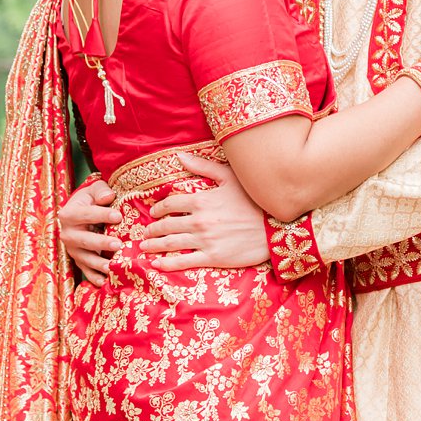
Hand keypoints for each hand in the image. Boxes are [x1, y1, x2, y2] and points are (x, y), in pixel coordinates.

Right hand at [58, 177, 119, 284]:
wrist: (80, 214)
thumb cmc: (90, 200)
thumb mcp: (93, 190)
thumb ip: (101, 191)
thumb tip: (108, 197)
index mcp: (69, 214)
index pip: (85, 214)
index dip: (101, 215)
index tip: (118, 216)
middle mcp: (67, 234)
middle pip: (84, 240)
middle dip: (101, 243)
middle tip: (118, 244)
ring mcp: (72, 250)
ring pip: (85, 258)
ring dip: (99, 264)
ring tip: (113, 266)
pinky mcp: (78, 261)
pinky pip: (86, 271)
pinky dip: (95, 278)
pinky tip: (106, 282)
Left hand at [136, 154, 271, 268]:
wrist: (276, 226)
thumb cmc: (255, 200)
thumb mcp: (230, 177)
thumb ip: (203, 167)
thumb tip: (179, 156)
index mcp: (201, 201)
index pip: (170, 204)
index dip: (158, 209)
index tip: (153, 213)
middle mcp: (199, 221)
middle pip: (166, 225)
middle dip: (152, 229)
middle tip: (145, 232)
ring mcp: (205, 241)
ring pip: (170, 244)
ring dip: (154, 245)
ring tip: (144, 246)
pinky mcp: (213, 257)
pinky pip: (184, 262)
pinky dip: (167, 263)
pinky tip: (156, 264)